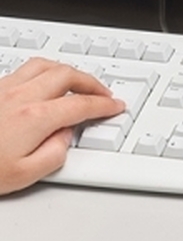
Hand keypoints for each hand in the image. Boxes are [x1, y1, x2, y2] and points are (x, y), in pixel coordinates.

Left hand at [0, 58, 124, 195]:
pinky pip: (25, 69)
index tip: (115, 107)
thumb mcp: (23, 175)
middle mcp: (20, 96)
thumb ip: (55, 154)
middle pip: (68, 75)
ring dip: (69, 71)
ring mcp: (3, 89)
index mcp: (35, 118)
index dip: (104, 105)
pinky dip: (45, 71)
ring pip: (46, 65)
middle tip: (103, 94)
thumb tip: (65, 138)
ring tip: (78, 82)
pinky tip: (44, 82)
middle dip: (92, 83)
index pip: (82, 105)